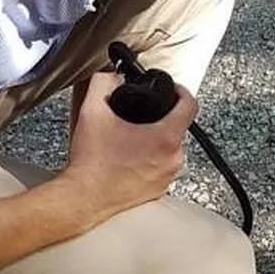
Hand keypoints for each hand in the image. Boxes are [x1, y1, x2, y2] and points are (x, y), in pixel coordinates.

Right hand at [64, 71, 197, 218]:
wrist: (84, 197)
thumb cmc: (92, 162)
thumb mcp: (93, 111)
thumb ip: (103, 82)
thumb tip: (112, 76)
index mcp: (165, 138)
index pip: (190, 105)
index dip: (181, 91)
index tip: (172, 89)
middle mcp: (173, 158)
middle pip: (178, 127)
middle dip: (161, 117)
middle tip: (140, 115)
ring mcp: (168, 176)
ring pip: (170, 148)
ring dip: (156, 139)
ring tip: (133, 137)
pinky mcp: (160, 189)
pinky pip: (163, 166)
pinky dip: (151, 158)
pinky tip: (131, 156)